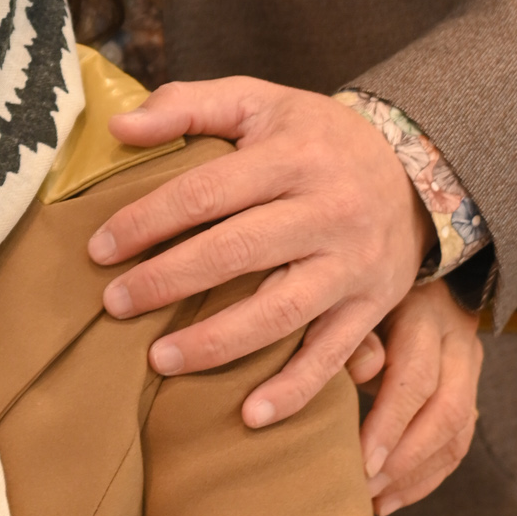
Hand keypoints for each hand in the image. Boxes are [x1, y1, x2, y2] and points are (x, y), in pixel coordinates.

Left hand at [88, 76, 436, 431]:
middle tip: (113, 303)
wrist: (416, 170)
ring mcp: (352, 264)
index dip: (148, 220)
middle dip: (167, 280)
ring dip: (216, 342)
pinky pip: (331, 355)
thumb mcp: (259, 100)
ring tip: (159, 361)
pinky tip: (249, 415)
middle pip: (236, 251)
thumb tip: (120, 129)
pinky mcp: (371, 306)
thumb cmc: (315, 137)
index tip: (100, 248)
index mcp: (294, 156)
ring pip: (280, 311)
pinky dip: (294, 390)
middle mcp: (328, 210)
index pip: (207, 191)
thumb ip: (188, 104)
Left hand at [355, 282, 484, 515]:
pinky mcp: (469, 390)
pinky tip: (392, 497)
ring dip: (417, 475)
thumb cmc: (366, 287)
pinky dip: (427, 475)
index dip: (390, 424)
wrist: (416, 266)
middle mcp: (457, 343)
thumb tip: (365, 371)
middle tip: (366, 487)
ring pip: (459, 433)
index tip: (361, 462)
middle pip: (448, 412)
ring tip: (376, 500)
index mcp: (425, 316)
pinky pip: (458, 442)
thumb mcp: (357, 298)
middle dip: (407, 459)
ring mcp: (469, 368)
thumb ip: (357, 333)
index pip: (416, 378)